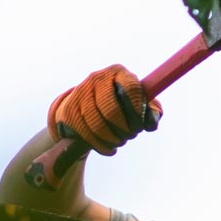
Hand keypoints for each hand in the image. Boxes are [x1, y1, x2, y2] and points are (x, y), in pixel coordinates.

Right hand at [47, 64, 162, 155]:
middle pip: (112, 110)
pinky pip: (85, 133)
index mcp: (118, 72)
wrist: (86, 108)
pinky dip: (101, 145)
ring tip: (120, 141)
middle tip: (130, 135)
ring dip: (113, 139)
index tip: (140, 126)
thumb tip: (151, 124)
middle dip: (124, 129)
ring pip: (97, 124)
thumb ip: (151, 111)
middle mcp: (97, 78)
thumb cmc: (120, 105)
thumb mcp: (139, 104)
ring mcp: (81, 92)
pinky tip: (109, 148)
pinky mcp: (69, 109)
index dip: (137, 111)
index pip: (131, 89)